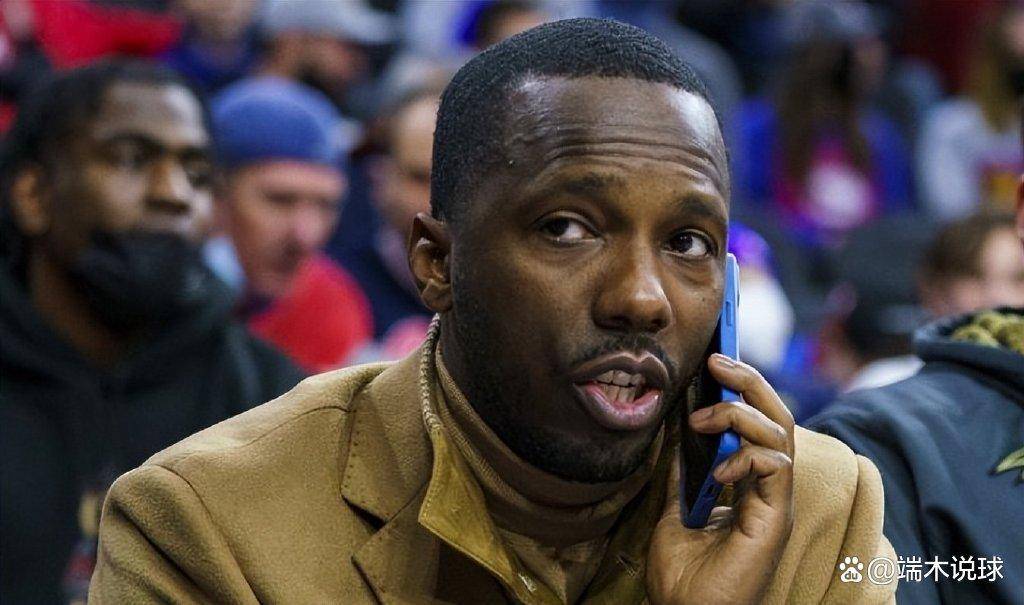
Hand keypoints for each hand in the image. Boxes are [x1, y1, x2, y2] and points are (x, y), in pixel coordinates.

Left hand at [646, 354, 794, 604]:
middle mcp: (767, 490)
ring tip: (703, 419)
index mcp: (747, 486)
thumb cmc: (683, 578)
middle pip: (776, 418)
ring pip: (780, 434)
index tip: (711, 365)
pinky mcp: (774, 518)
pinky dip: (748, 456)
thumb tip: (673, 439)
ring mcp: (774, 503)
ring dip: (741, 415)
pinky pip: (777, 466)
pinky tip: (719, 470)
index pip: (756, 424)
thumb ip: (682, 478)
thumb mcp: (674, 514)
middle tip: (716, 361)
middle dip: (749, 382)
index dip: (740, 390)